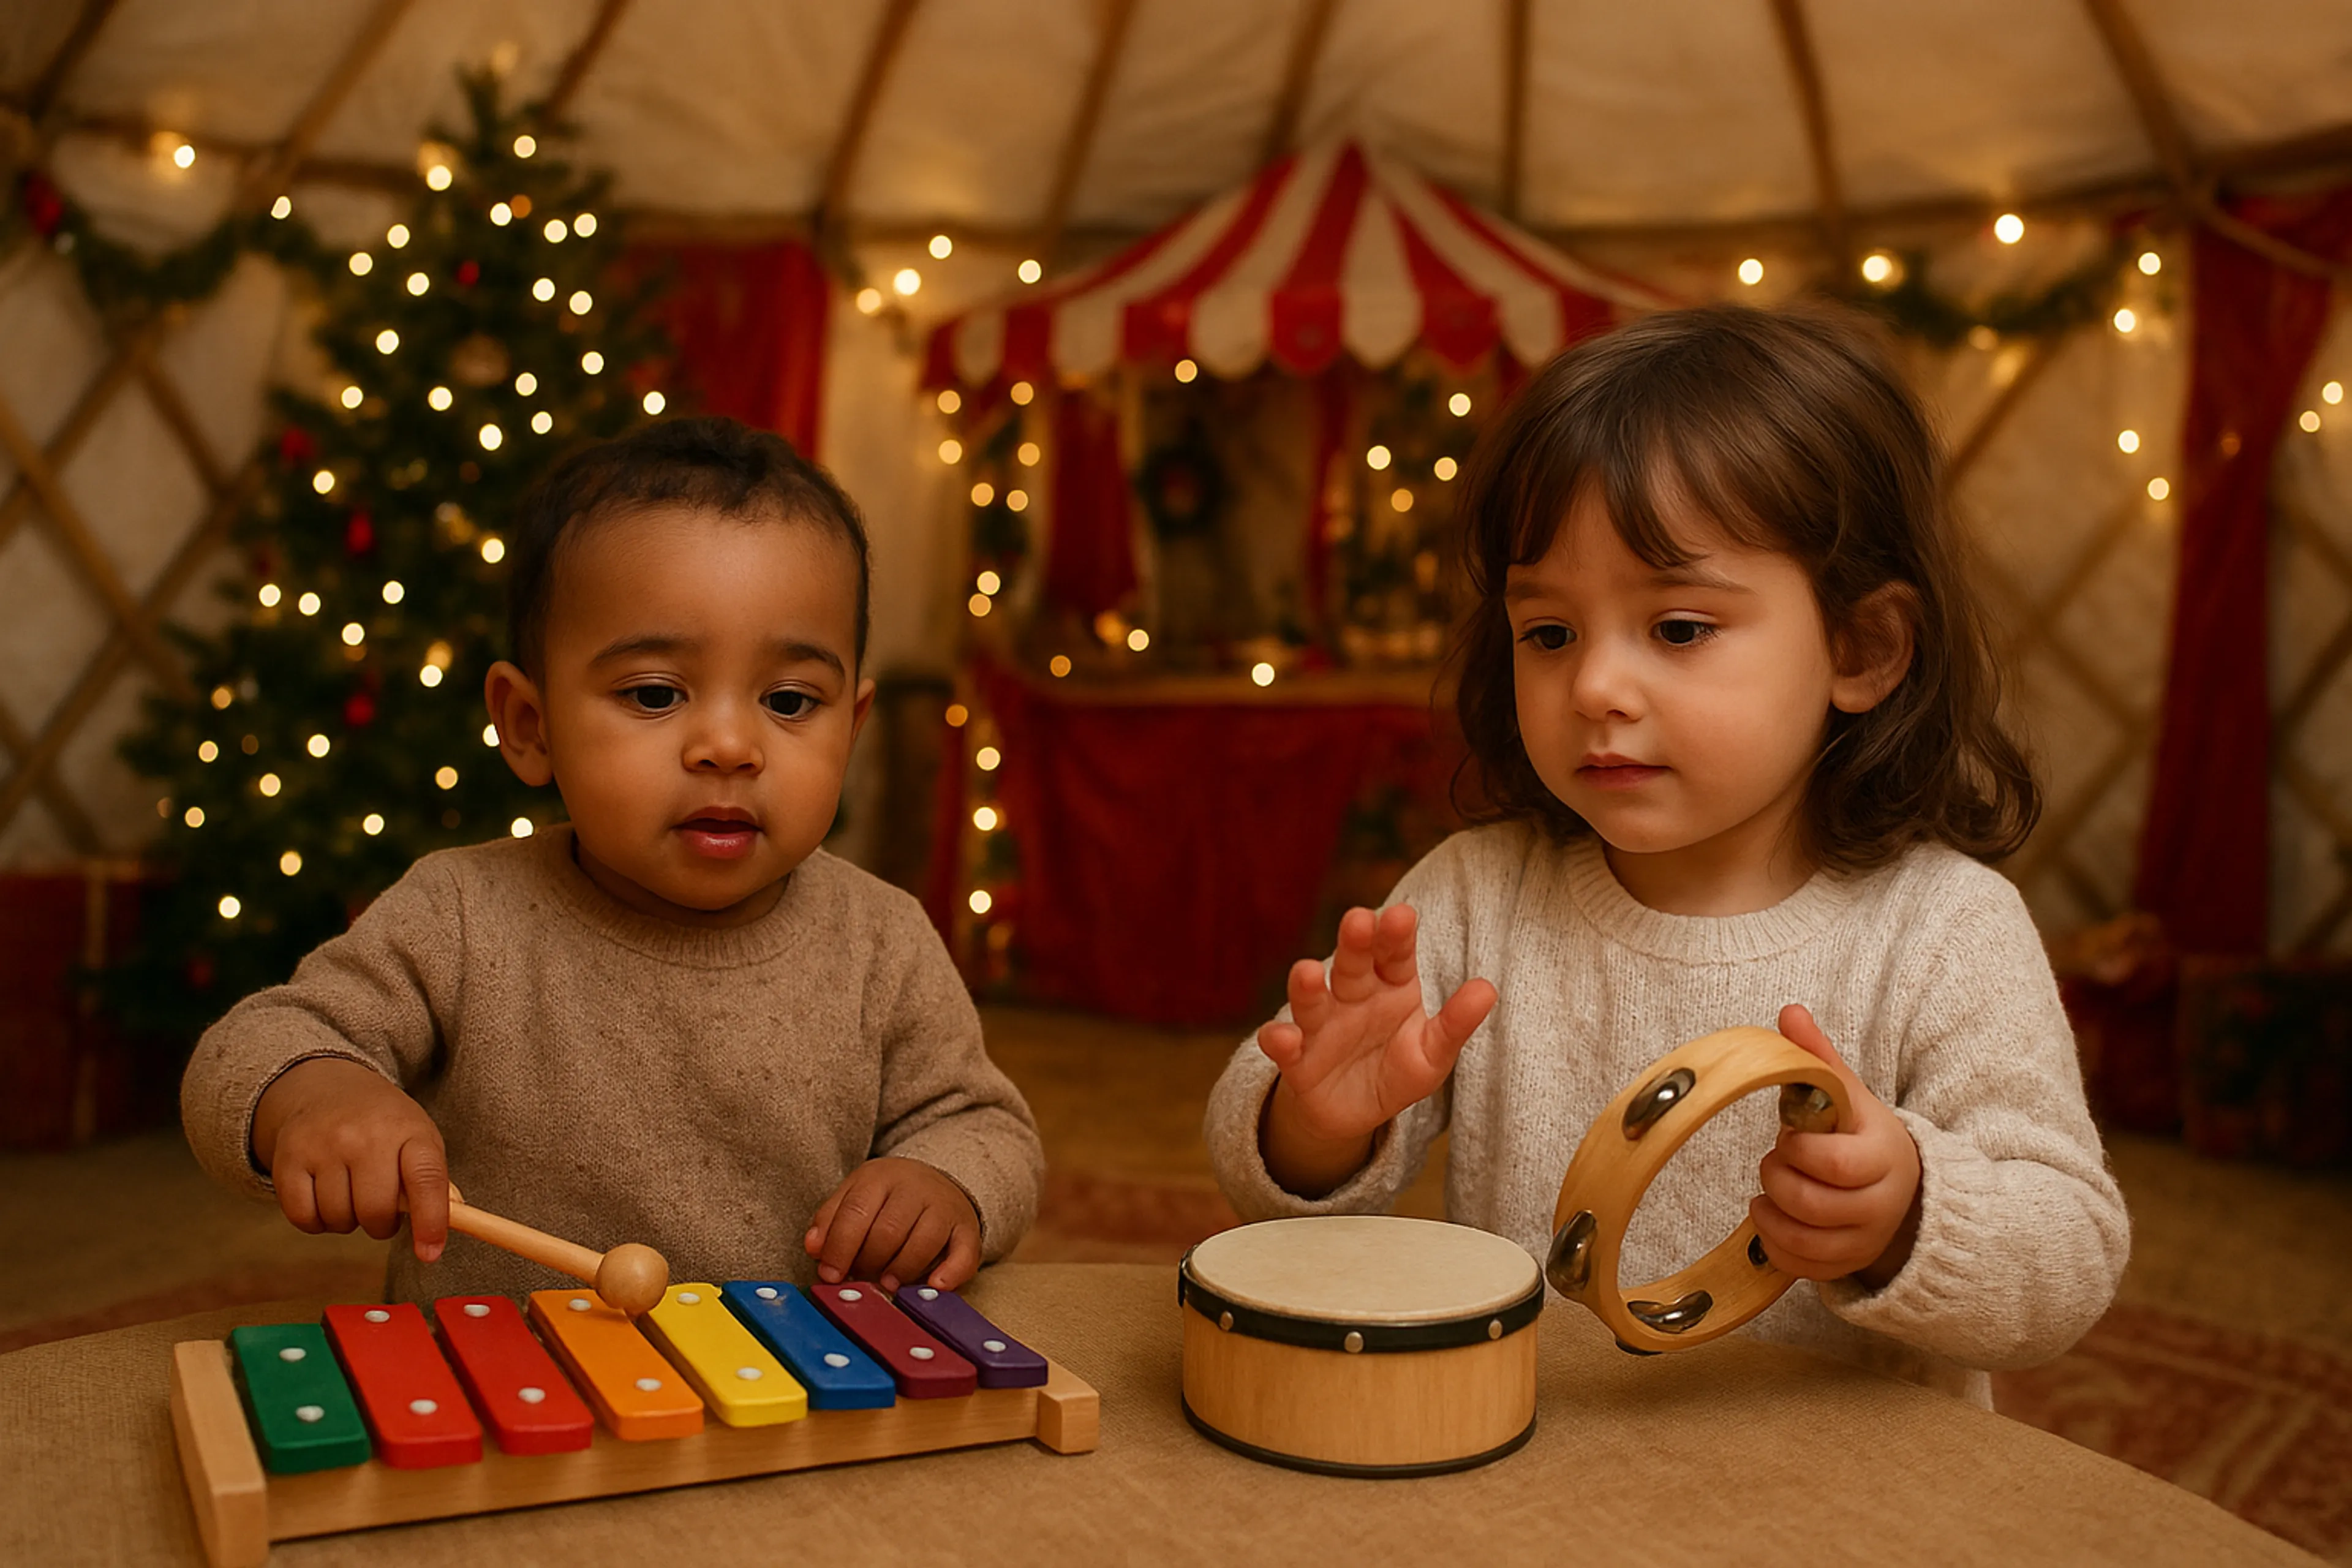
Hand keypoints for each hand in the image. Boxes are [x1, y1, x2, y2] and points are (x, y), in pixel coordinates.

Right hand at [251, 1057, 449, 1262]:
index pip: (426, 1179)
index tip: (430, 1253)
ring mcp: (323, 1145)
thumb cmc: (385, 1128)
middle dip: (381, 1225)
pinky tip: (324, 1197)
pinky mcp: (288, 1159)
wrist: (328, 1090)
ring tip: (351, 1194)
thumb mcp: (419, 1141)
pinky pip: (304, 1218)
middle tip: (379, 1209)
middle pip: (375, 1211)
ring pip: (339, 1218)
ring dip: (348, 1221)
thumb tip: (433, 1239)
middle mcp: (365, 1135)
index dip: (430, 1221)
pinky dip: (316, 1221)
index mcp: (409, 1131)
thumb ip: (432, 1187)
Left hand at [804, 1157, 981, 1292]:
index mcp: (879, 1177)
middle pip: (887, 1231)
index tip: (830, 1275)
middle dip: (869, 1263)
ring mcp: (945, 1207)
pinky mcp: (968, 1229)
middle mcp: (915, 1187)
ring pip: (922, 1244)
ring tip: (888, 1283)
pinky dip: (949, 1274)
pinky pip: (963, 1255)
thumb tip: (814, 1248)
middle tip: (861, 1278)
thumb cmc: (887, 1199)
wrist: (938, 1183)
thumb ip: (830, 1220)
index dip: (839, 1248)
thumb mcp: (854, 1197)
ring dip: (900, 1272)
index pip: (855, 1213)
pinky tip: (932, 1285)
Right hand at [1255, 904, 1495, 1196]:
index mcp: (1390, 986)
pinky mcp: (1296, 1060)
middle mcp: (1351, 996)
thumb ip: (1456, 1023)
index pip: (1394, 954)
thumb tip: (1488, 989)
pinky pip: (1283, 1046)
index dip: (1396, 936)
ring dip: (1306, 986)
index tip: (1403, 915)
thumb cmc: (1397, 1070)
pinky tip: (1284, 1038)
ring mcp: (1320, 1025)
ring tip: (1307, 972)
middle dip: (1353, 942)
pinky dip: (1280, 1040)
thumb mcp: (1433, 1053)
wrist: (1354, 1112)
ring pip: (1311, 999)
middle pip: (1351, 964)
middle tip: (1358, 919)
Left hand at [1749, 1004, 1922, 1287]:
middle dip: (1777, 1178)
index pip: (1832, 1163)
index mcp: (1882, 1157)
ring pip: (1804, 1242)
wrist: (1902, 1187)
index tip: (1788, 1135)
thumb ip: (1819, 1057)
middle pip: (1812, 1204)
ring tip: (1767, 1191)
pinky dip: (1774, 1246)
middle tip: (1775, 1161)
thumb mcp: (1849, 1095)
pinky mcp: (1848, 1266)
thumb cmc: (1861, 1135)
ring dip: (1769, 1214)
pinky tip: (1771, 1220)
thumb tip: (1790, 1011)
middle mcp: (1880, 1205)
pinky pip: (1801, 1269)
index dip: (1796, 1150)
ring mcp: (1865, 1241)